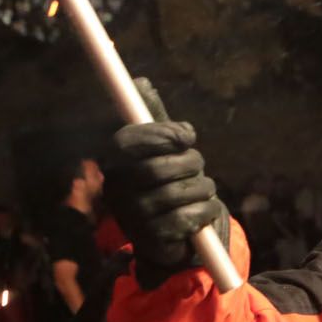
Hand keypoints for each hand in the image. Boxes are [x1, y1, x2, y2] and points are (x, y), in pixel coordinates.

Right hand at [107, 79, 225, 268]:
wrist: (170, 239)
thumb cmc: (167, 185)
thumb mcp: (161, 151)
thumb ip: (156, 122)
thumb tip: (140, 82)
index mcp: (114, 165)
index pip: (129, 142)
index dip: (162, 135)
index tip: (188, 136)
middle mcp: (116, 190)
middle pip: (158, 168)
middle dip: (190, 162)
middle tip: (198, 166)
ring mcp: (133, 217)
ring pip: (178, 192)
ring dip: (203, 187)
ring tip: (203, 189)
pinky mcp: (153, 239)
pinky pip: (189, 216)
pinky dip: (207, 210)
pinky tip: (205, 210)